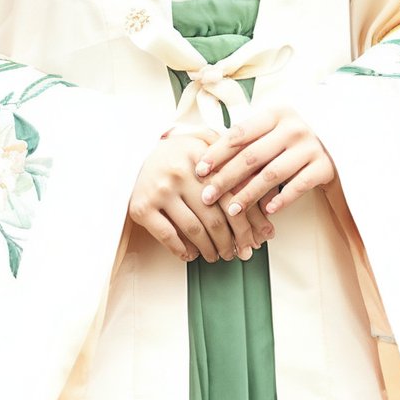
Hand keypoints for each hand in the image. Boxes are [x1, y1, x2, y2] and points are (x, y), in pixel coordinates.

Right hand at [127, 128, 277, 262]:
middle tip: (238, 253)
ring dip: (210, 249)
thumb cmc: (177, 154)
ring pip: (195, 230)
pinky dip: (183, 250)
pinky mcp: (142, 208)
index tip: (257, 240)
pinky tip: (191, 255)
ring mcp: (160, 191)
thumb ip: (234, 158)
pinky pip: (168, 237)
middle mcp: (180, 172)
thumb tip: (267, 192)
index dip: (248, 222)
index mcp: (201, 156)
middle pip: (216, 217)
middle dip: (231, 242)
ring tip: (217, 256)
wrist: (132, 155)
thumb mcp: (204, 143)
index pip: (233, 195)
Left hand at [192, 100, 336, 223]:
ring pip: (272, 174)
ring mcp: (310, 147)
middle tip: (207, 197)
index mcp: (276, 114)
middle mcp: (293, 128)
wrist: (339, 139)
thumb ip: (247, 139)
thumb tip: (206, 161)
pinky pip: (299, 185)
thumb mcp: (273, 128)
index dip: (217, 152)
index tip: (199, 170)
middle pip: (252, 156)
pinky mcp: (325, 167)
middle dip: (226, 178)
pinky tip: (267, 210)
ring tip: (231, 210)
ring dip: (249, 194)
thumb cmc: (293, 137)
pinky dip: (283, 198)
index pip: (239, 133)